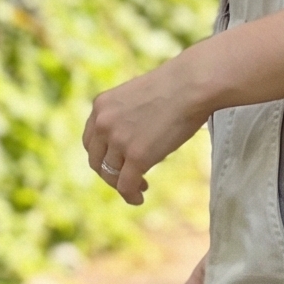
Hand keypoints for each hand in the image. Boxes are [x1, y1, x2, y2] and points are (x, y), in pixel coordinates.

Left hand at [81, 54, 209, 205]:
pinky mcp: (137, 156)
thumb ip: (126, 115)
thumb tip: (132, 137)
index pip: (91, 141)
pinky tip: (139, 198)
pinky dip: (130, 196)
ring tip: (141, 187)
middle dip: (110, 173)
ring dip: (124, 184)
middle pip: (96, 160)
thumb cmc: (175, 87)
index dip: (102, 156)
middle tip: (127, 178)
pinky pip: (126, 186)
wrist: (192, 85)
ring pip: (111, 175)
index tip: (117, 163)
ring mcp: (119, 141)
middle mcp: (103, 123)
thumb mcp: (137, 97)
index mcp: (101, 106)